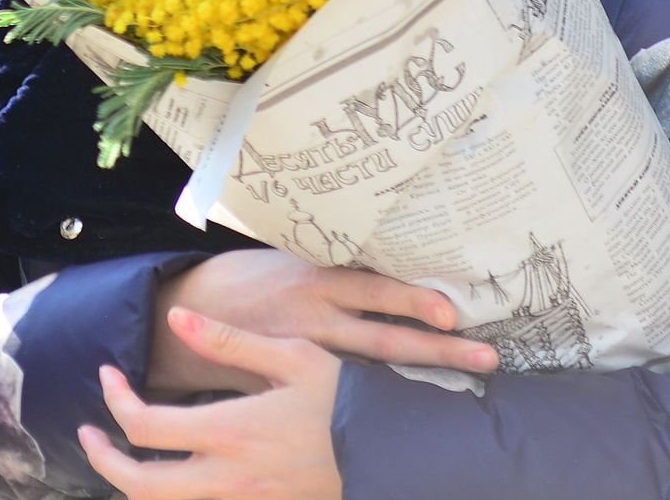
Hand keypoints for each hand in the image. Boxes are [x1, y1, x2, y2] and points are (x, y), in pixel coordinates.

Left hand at [82, 308, 342, 499]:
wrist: (390, 452)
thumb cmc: (343, 398)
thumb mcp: (293, 356)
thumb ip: (229, 342)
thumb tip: (178, 319)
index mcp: (230, 432)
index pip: (144, 426)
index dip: (114, 401)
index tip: (108, 375)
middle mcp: (227, 478)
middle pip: (139, 484)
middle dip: (104, 459)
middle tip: (90, 434)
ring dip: (133, 483)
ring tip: (124, 456)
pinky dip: (170, 495)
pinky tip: (169, 473)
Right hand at [149, 249, 494, 394]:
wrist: (183, 314)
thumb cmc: (245, 278)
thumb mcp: (288, 258)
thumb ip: (334, 267)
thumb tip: (387, 261)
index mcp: (316, 280)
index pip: (373, 288)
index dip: (412, 299)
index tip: (450, 312)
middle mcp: (316, 319)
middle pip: (386, 337)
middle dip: (439, 350)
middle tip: (486, 357)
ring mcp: (306, 355)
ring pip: (374, 369)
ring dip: (420, 376)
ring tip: (467, 386)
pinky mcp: (296, 382)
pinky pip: (343, 391)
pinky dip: (378, 398)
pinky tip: (410, 410)